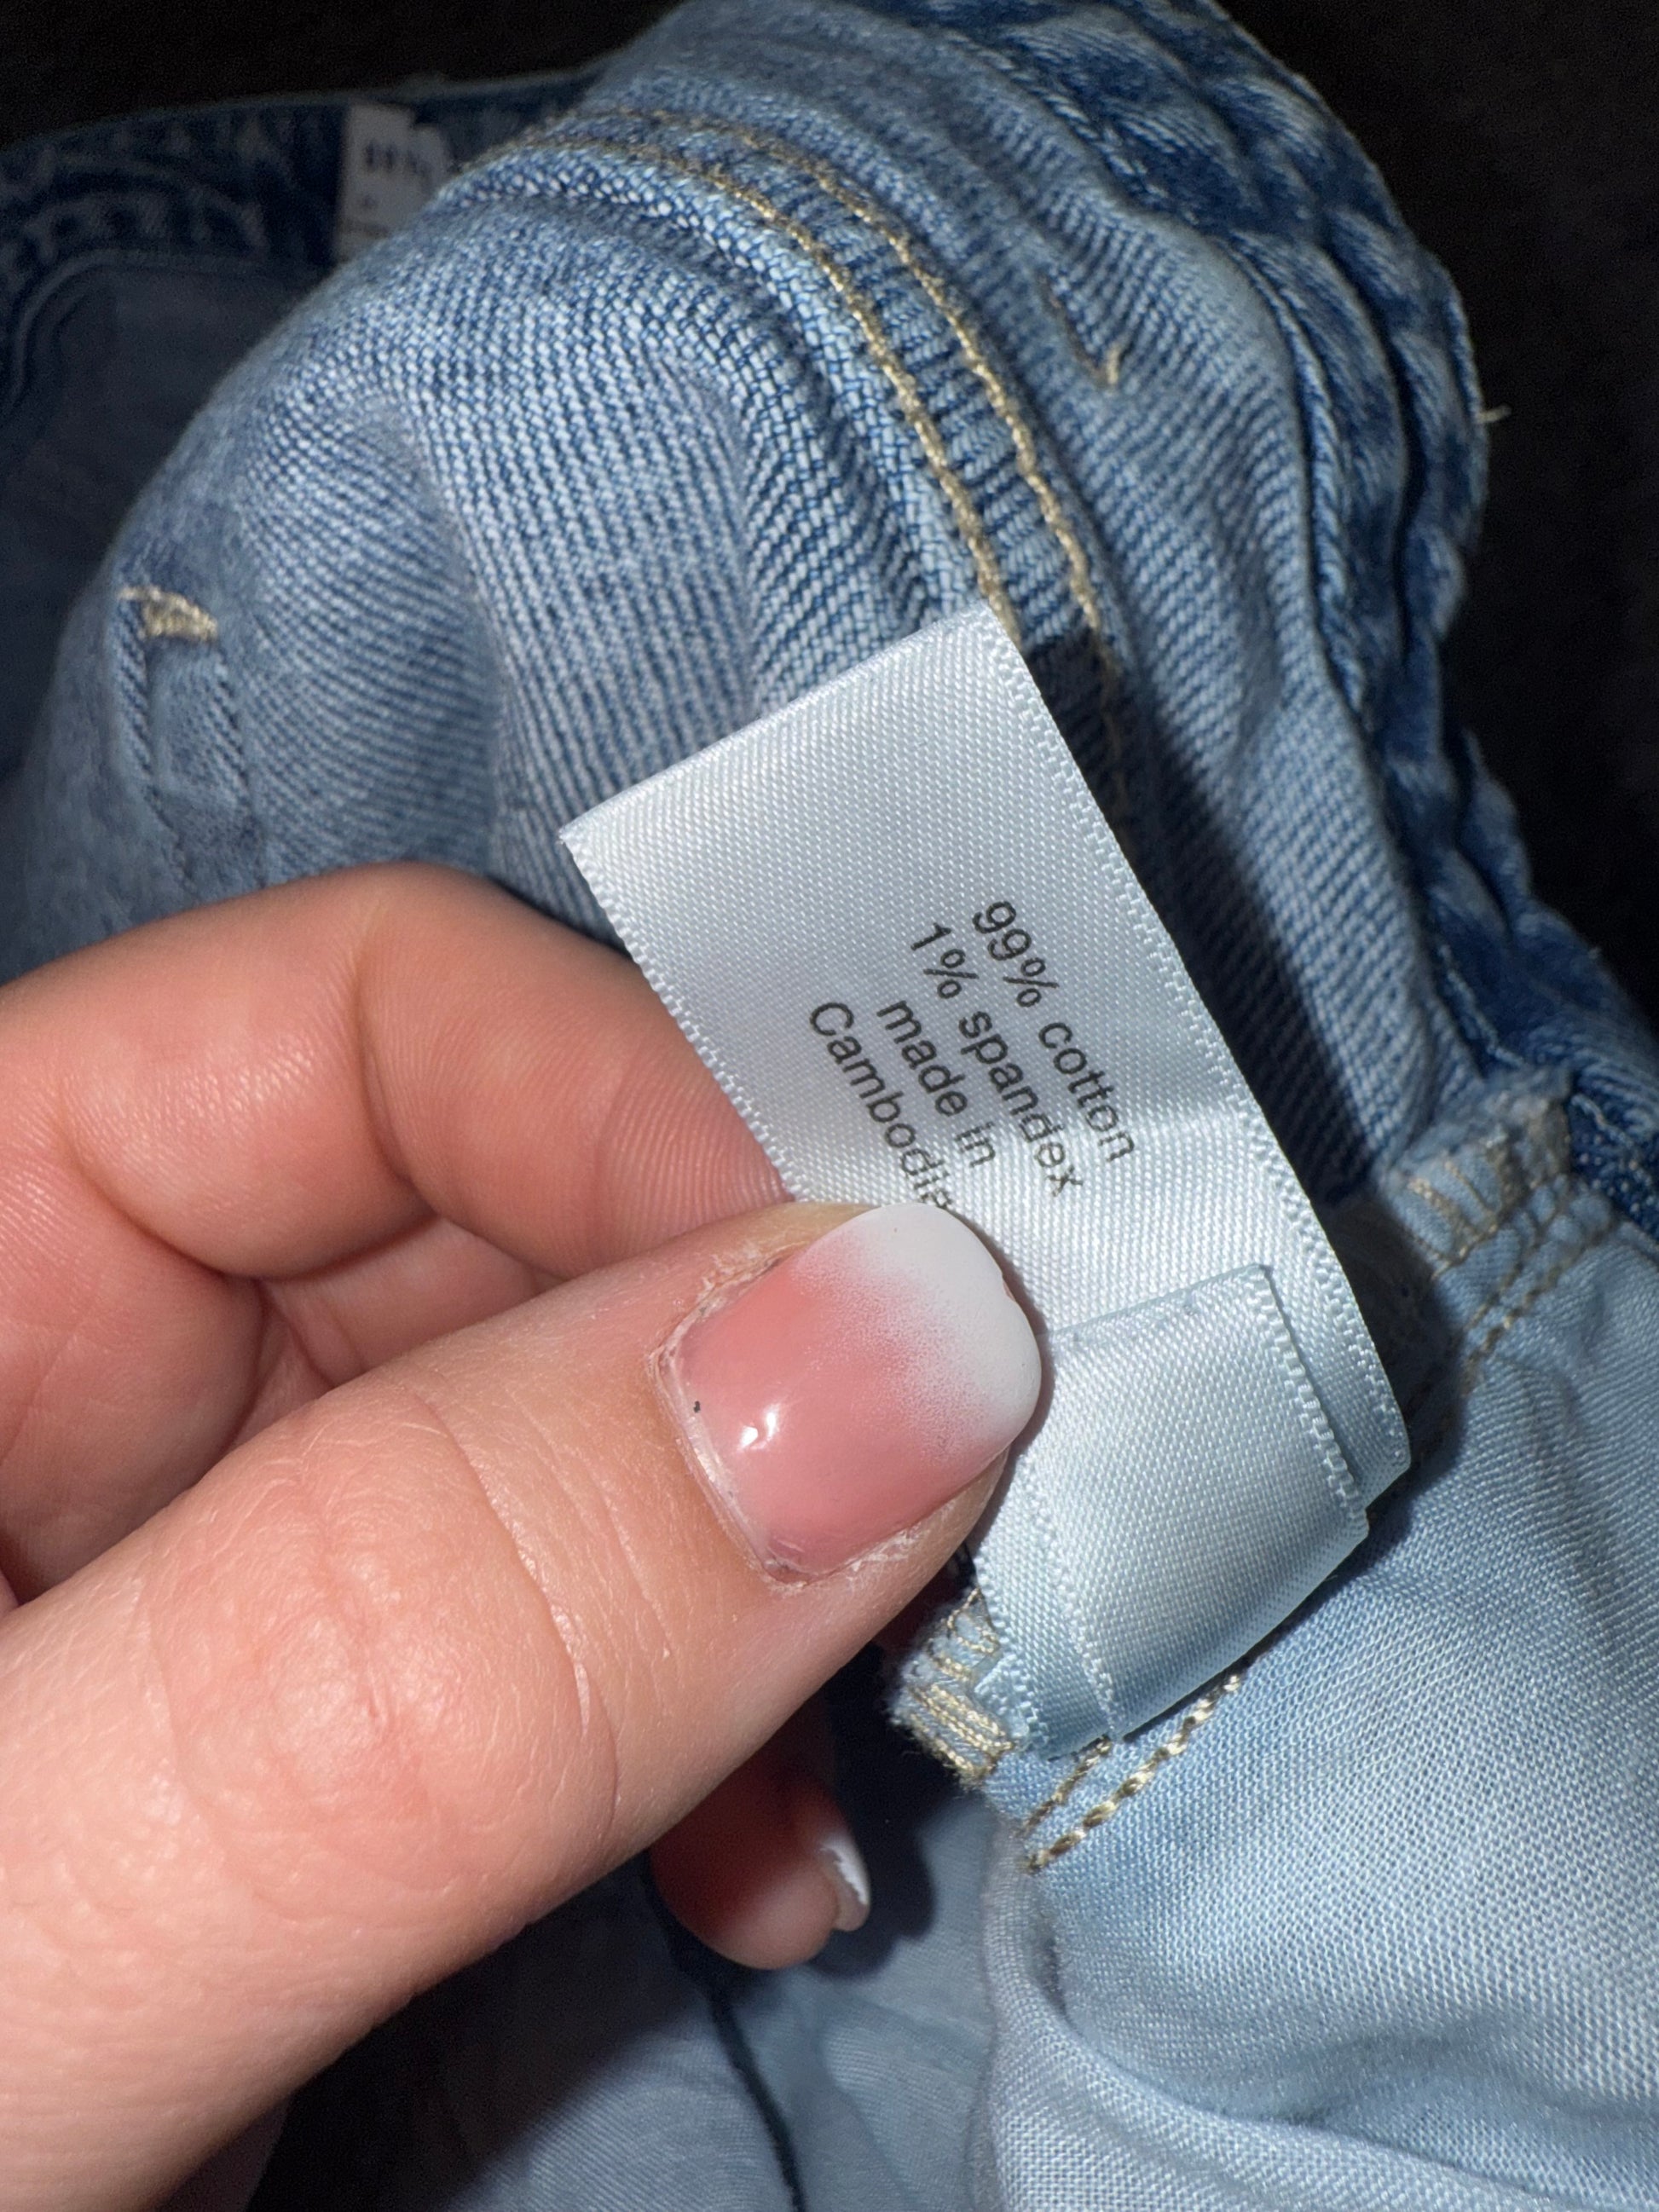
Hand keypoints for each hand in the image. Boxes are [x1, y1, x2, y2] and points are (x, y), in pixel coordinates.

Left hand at [0, 866, 1038, 2209]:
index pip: (364, 1022)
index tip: (927, 1332)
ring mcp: (213, 1562)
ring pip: (591, 1426)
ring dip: (777, 1573)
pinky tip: (760, 1877)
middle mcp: (82, 1360)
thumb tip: (901, 1351)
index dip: (660, 1118)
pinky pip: (582, 1636)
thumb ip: (389, 1668)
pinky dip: (718, 1728)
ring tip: (844, 1781)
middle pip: (517, 1211)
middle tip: (968, 1562)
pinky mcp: (311, 1745)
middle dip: (772, 1370)